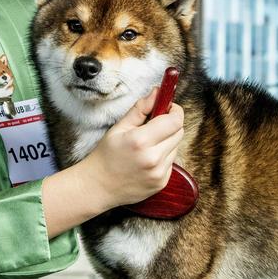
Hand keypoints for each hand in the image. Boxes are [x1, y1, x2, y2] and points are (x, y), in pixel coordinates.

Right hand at [79, 88, 184, 210]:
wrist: (98, 186)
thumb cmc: (106, 155)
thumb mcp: (119, 127)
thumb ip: (140, 108)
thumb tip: (158, 92)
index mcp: (141, 141)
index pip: (175, 121)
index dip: (175, 111)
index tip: (168, 108)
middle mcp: (153, 158)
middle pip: (179, 133)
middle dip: (170, 125)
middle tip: (155, 125)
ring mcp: (159, 173)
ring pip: (176, 147)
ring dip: (167, 141)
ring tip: (147, 145)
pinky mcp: (162, 183)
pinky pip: (171, 162)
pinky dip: (164, 157)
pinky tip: (147, 159)